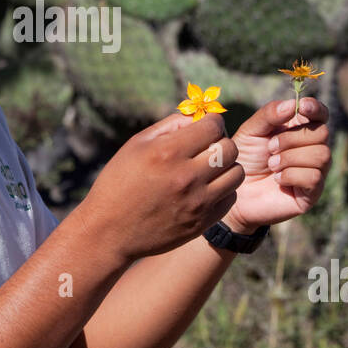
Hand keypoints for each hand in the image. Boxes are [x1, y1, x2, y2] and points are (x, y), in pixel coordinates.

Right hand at [78, 111, 244, 262]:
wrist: (110, 232)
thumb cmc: (119, 182)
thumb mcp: (136, 145)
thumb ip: (170, 126)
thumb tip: (198, 115)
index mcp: (168, 153)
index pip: (213, 126)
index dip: (212, 122)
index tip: (204, 127)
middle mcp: (186, 177)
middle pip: (229, 148)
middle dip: (221, 142)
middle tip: (208, 147)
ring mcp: (197, 202)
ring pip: (237, 173)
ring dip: (227, 166)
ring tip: (210, 168)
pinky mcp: (202, 222)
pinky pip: (231, 197)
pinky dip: (223, 189)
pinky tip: (206, 187)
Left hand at [222, 96, 330, 232]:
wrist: (235, 190)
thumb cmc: (245, 158)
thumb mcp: (251, 131)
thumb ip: (270, 114)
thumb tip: (293, 104)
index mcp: (300, 130)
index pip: (321, 114)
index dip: (315, 108)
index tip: (302, 106)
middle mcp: (313, 149)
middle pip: (322, 133)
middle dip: (292, 138)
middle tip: (270, 148)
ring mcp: (315, 171)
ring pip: (321, 155)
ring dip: (290, 158)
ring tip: (271, 164)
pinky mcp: (312, 193)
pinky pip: (314, 177)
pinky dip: (291, 175)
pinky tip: (277, 179)